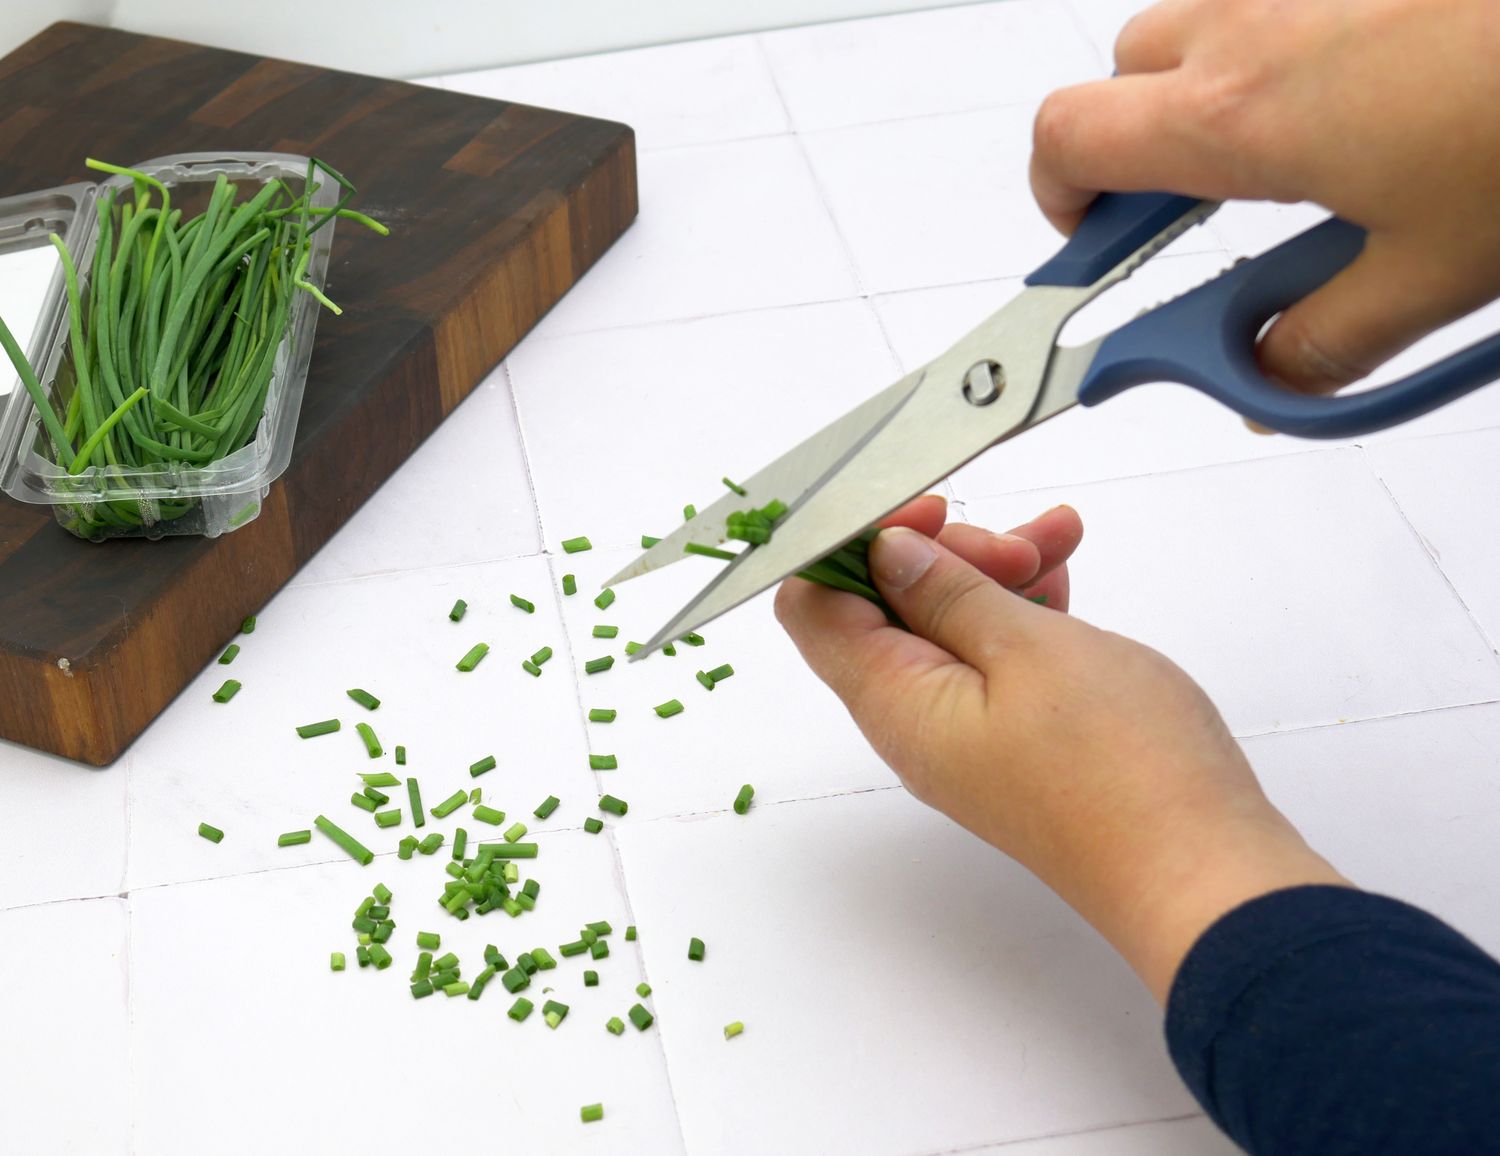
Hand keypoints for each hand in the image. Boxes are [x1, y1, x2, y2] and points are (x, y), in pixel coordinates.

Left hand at [776, 496, 1345, 1000]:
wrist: (1201, 875)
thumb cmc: (1121, 765)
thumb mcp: (1029, 649)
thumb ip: (947, 593)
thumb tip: (885, 554)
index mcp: (894, 702)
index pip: (815, 608)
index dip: (852, 543)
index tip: (924, 509)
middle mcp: (913, 724)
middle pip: (884, 610)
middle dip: (941, 553)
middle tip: (1013, 544)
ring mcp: (964, 737)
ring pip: (949, 629)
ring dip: (993, 575)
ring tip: (1058, 541)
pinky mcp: (1013, 744)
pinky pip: (994, 661)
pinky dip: (1022, 613)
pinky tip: (1064, 579)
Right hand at [1029, 0, 1499, 395]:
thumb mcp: (1437, 276)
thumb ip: (1323, 346)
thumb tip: (1271, 375)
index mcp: (1239, 118)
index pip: (1066, 141)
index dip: (1054, 203)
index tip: (1089, 255)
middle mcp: (1255, 25)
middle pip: (1120, 75)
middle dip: (1127, 149)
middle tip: (1186, 221)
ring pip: (1197, 24)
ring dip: (1202, 94)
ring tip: (1287, 160)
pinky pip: (1277, 3)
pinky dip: (1281, 53)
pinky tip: (1360, 99)